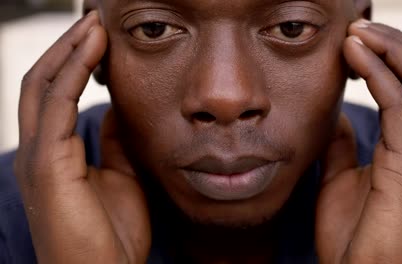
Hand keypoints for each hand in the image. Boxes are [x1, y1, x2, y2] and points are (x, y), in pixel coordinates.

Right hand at [14, 12, 150, 262]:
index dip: (75, 62)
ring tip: (93, 25)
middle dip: (67, 47)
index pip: (56, 93)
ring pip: (43, 86)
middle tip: (94, 21)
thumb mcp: (121, 174)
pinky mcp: (45, 165)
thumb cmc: (112, 233)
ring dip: (68, 51)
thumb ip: (115, 140)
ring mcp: (37, 156)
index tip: (101, 38)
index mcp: (54, 153)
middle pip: (43, 82)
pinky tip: (92, 50)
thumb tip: (121, 107)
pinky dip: (71, 73)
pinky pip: (56, 106)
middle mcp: (38, 149)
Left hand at [315, 19, 401, 262]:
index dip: (388, 58)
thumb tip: (335, 116)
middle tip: (358, 26)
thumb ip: (342, 146)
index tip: (353, 40)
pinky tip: (355, 56)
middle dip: (395, 44)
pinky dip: (379, 74)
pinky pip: (400, 106)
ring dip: (390, 49)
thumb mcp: (340, 179)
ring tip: (357, 32)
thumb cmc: (352, 236)